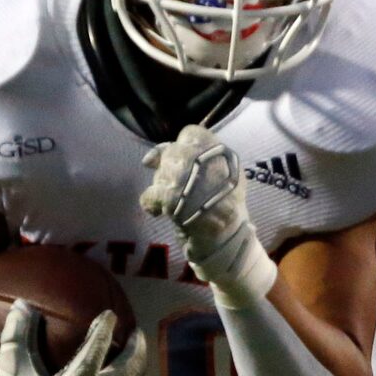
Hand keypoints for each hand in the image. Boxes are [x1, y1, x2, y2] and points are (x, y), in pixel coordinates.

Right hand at [0, 301, 148, 375]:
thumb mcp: (11, 369)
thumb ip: (17, 334)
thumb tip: (23, 304)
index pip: (96, 351)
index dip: (104, 330)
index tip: (110, 314)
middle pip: (127, 372)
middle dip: (137, 350)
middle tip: (138, 332)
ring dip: (138, 368)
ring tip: (139, 351)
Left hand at [139, 125, 274, 304]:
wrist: (227, 242)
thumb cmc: (221, 206)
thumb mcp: (218, 175)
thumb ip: (188, 159)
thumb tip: (148, 158)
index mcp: (222, 154)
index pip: (192, 133)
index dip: (180, 146)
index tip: (177, 161)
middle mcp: (208, 162)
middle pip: (173, 152)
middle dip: (171, 171)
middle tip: (178, 188)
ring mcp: (190, 180)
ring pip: (161, 172)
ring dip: (163, 188)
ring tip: (174, 203)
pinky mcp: (174, 200)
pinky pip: (151, 193)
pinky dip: (150, 203)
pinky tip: (159, 212)